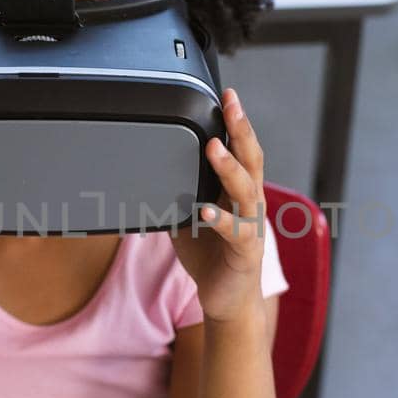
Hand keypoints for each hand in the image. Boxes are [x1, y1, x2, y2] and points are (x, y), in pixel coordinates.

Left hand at [172, 89, 267, 323]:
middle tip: (231, 105)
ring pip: (246, 191)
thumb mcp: (188, 218)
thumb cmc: (211, 258)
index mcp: (239, 193)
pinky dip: (220, 219)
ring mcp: (252, 227)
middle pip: (252, 159)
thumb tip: (145, 173)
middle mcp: (251, 205)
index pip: (242, 150)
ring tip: (214, 148)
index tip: (228, 96)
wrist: (228, 301)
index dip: (237, 123)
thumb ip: (176, 194)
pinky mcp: (246, 253)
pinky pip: (236, 232)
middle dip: (241, 130)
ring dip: (230, 168)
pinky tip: (205, 210)